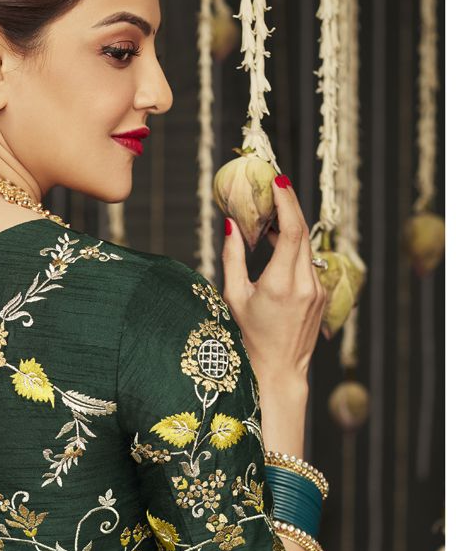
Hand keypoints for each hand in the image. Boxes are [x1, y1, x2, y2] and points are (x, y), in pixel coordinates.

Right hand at [220, 176, 325, 387]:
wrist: (278, 370)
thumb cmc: (248, 337)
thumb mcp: (234, 297)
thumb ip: (232, 258)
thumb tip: (230, 225)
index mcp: (280, 284)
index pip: (292, 230)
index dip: (286, 201)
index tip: (277, 180)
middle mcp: (304, 284)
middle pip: (303, 231)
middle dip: (289, 205)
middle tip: (272, 186)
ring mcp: (316, 290)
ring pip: (306, 246)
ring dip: (290, 227)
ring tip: (269, 216)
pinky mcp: (320, 295)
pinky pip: (308, 262)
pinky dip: (294, 248)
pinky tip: (277, 245)